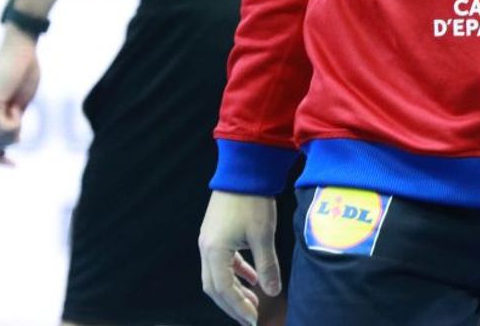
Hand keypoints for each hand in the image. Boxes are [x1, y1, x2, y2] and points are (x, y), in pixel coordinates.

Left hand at [0, 26, 40, 166]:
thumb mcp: (20, 101)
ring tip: (17, 108)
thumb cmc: (24, 69)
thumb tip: (12, 139)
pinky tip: (16, 106)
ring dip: (14, 131)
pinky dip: (14, 123)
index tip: (13, 166)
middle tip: (18, 121)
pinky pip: (3, 128)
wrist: (21, 47)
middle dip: (8, 144)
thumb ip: (13, 118)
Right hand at [200, 191, 280, 324]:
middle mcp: (206, 247)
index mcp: (214, 250)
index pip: (223, 290)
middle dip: (232, 305)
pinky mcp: (216, 232)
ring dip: (234, 290)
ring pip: (217, 275)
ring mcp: (209, 239)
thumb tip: (273, 290)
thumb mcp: (263, 234)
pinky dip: (236, 272)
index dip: (238, 308)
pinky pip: (222, 261)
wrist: (243, 168)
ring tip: (253, 302)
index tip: (253, 321)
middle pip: (215, 287)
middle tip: (250, 318)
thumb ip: (266, 265)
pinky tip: (252, 279)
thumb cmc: (253, 199)